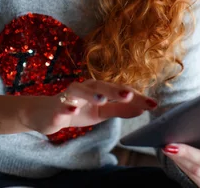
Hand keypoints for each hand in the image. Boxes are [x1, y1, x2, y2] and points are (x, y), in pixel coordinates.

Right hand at [20, 80, 157, 134]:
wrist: (46, 114)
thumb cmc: (77, 110)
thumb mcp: (101, 112)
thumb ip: (120, 109)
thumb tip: (143, 108)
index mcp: (97, 89)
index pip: (118, 91)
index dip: (135, 97)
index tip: (153, 104)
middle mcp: (84, 88)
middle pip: (100, 86)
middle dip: (114, 91)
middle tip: (129, 95)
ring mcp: (68, 96)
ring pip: (79, 91)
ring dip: (91, 95)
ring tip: (102, 100)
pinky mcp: (56, 106)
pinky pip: (61, 105)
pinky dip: (67, 106)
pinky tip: (73, 110)